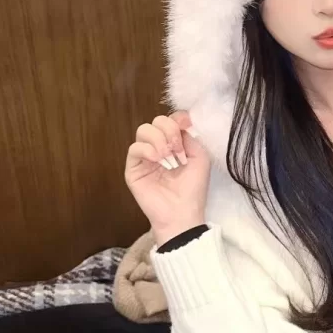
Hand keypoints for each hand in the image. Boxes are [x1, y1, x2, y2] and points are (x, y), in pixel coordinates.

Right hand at [124, 111, 210, 246]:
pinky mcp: (133, 169)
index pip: (170, 120)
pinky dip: (147, 149)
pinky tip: (158, 159)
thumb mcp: (200, 157)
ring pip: (143, 130)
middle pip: (156, 121)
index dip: (177, 118)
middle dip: (169, 129)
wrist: (182, 213)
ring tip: (168, 156)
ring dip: (158, 139)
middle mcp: (158, 148)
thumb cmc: (193, 188)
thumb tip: (181, 121)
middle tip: (178, 148)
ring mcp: (144, 158)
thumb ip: (190, 136)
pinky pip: (134, 148)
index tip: (186, 124)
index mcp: (174, 144)